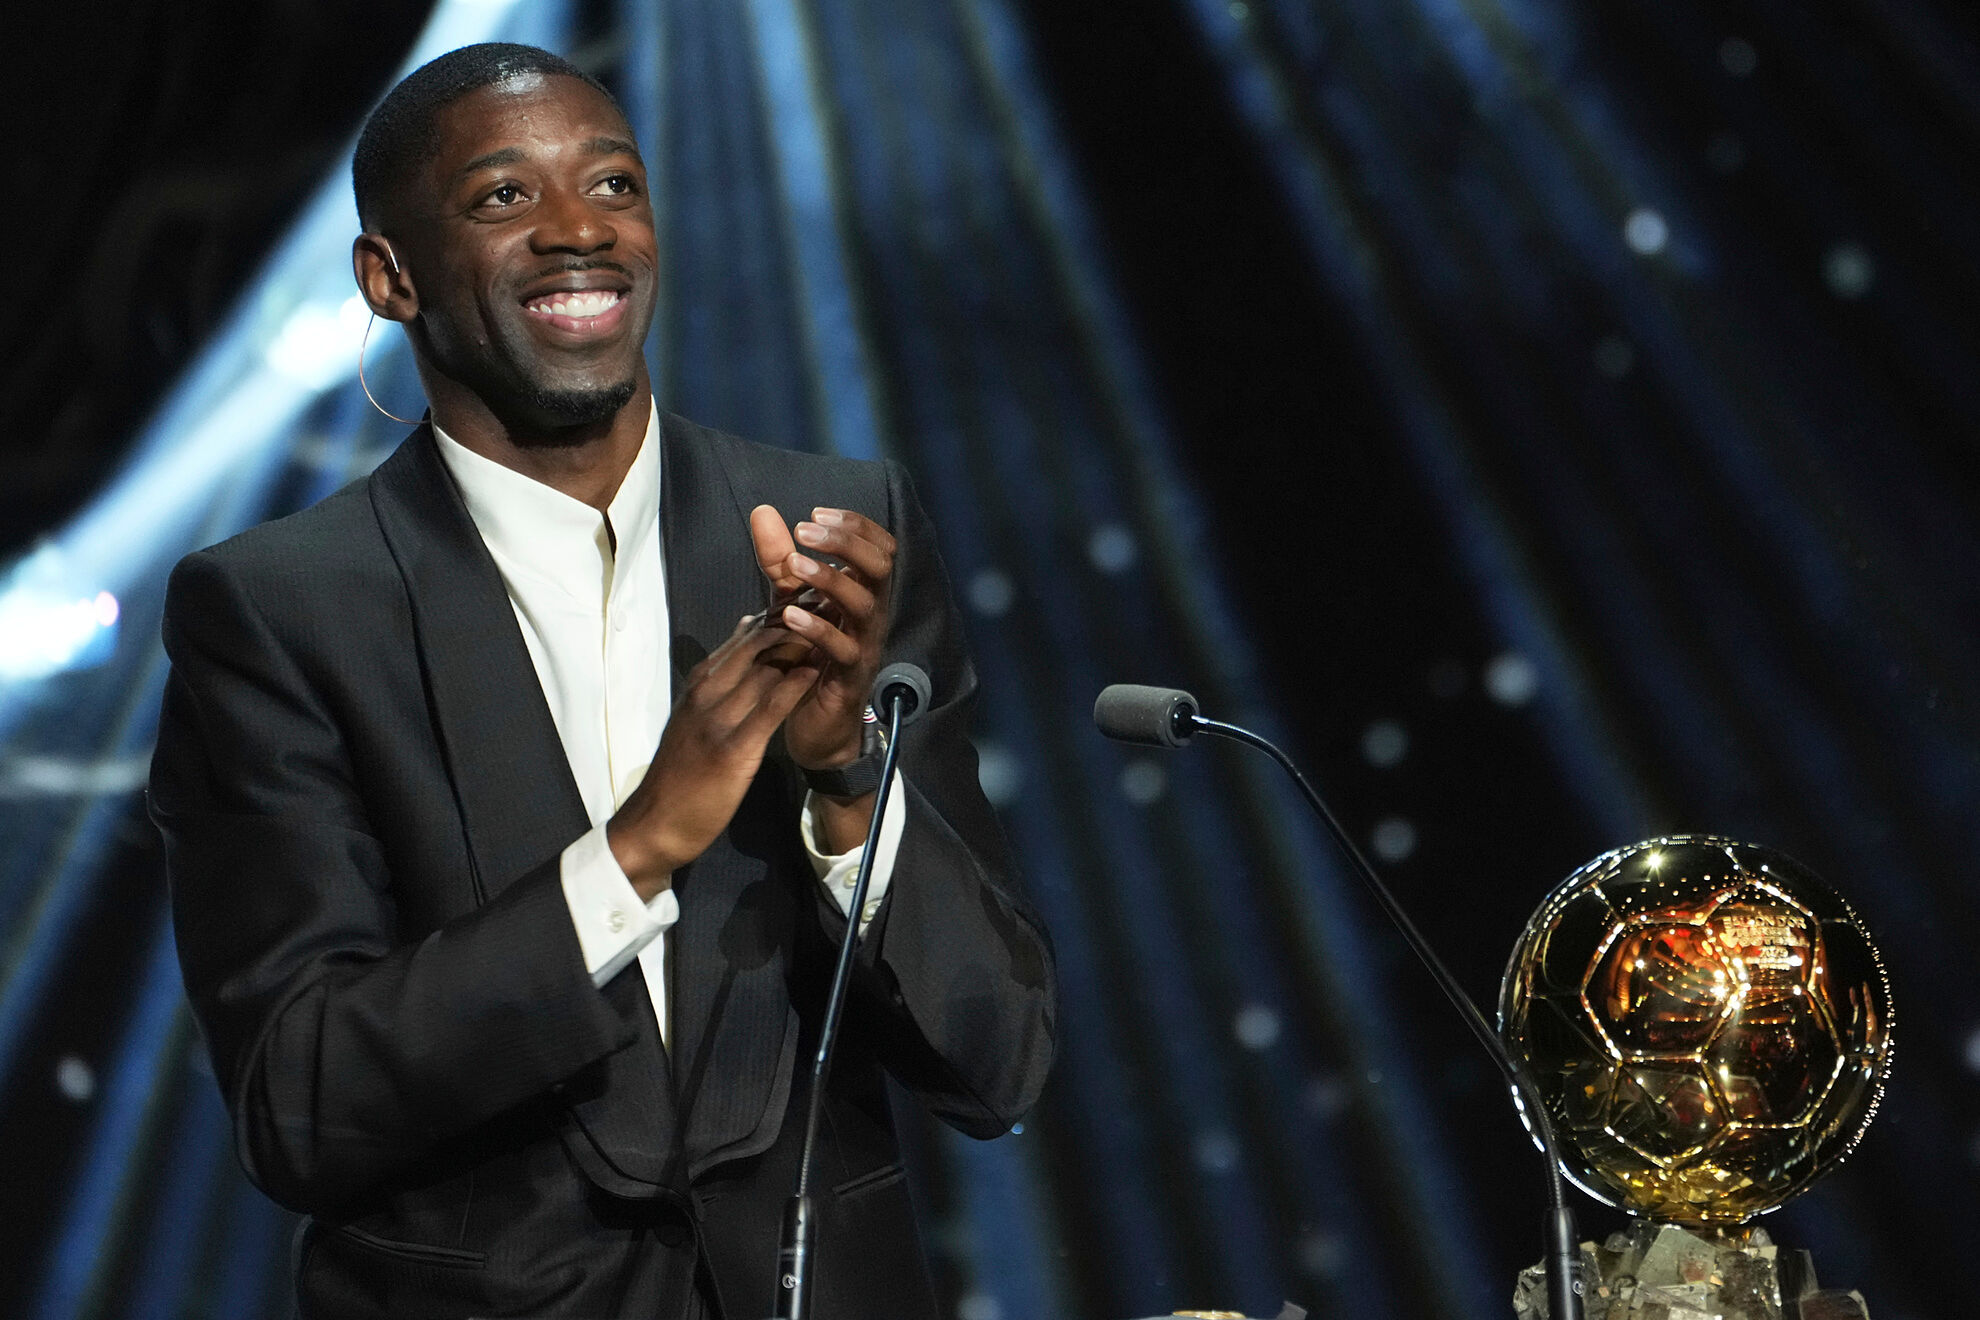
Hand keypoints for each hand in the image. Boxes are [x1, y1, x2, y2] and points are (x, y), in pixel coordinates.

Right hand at [607, 615, 820, 897]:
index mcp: (699, 684)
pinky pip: (767, 709)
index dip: (779, 617)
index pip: (743, 638)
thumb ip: (720, 679)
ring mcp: (717, 720)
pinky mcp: (732, 749)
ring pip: (763, 670)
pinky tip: (815, 671)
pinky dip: (793, 686)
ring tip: (832, 626)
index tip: (810, 600)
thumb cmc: (679, 773)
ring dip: (800, 646)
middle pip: (756, 646)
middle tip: (829, 603)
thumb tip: (746, 630)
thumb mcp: (694, 716)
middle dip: (794, 622)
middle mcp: (706, 694)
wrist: (655, 822)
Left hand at [748, 504, 896, 770]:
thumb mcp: (789, 601)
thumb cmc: (807, 658)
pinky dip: (818, 628)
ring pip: (865, 605)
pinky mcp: (850, 679)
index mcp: (863, 593)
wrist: (815, 726)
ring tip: (796, 563)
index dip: (855, 525)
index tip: (816, 512)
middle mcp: (871, 616)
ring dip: (831, 579)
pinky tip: (789, 615)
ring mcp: (865, 647)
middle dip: (847, 543)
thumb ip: (779, 561)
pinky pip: (843, 649)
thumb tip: (763, 510)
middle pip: (881, 567)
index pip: (880, 547)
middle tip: (806, 528)